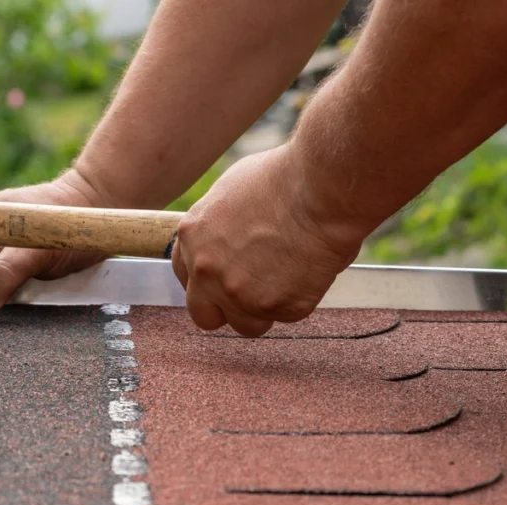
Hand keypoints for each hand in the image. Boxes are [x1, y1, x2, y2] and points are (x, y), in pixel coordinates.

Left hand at [171, 145, 365, 336]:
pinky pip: (286, 315)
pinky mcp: (275, 307)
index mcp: (194, 237)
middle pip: (205, 315)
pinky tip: (309, 270)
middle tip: (256, 291)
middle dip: (227, 309)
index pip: (186, 277)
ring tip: (290, 278)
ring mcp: (239, 294)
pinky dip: (299, 299)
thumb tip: (231, 238)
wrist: (321, 189)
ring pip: (247, 324)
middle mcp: (207, 270)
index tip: (229, 276)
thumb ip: (220, 224)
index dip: (209, 280)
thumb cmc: (286, 178)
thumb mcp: (234, 189)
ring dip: (265, 309)